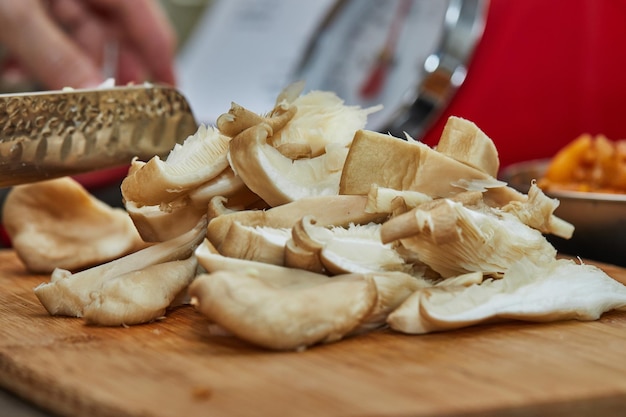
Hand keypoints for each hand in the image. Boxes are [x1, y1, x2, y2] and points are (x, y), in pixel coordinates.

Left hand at [0, 0, 176, 89]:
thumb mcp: (19, 11)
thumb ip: (54, 54)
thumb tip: (88, 96)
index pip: (150, 27)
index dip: (162, 66)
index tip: (167, 99)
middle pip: (115, 35)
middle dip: (107, 74)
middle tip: (109, 110)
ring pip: (78, 35)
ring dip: (66, 67)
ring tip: (52, 93)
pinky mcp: (31, 0)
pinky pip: (47, 29)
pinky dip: (37, 53)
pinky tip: (21, 70)